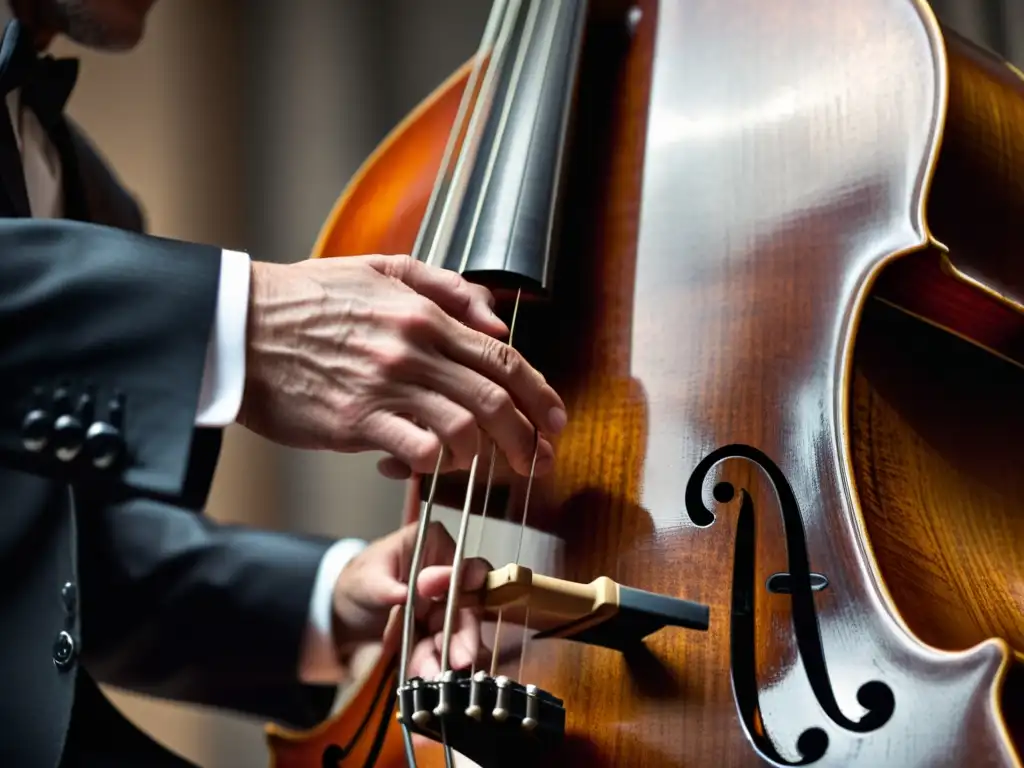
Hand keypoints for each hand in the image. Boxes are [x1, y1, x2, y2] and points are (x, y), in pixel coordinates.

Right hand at [237, 255, 566, 477]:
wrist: (240, 326)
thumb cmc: (307, 301)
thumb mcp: (381, 269)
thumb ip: (445, 287)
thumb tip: (495, 319)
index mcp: (425, 314)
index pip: (504, 357)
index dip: (540, 393)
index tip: (554, 420)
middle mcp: (415, 348)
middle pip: (496, 397)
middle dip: (528, 435)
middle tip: (538, 460)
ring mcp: (387, 385)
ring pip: (465, 427)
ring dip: (482, 455)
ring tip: (480, 468)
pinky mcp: (356, 421)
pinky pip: (417, 451)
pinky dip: (432, 466)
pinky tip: (422, 467)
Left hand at [332, 521, 490, 678]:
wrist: (341, 612)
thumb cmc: (356, 581)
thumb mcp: (367, 580)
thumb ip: (390, 585)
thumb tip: (412, 591)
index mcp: (434, 545)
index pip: (463, 564)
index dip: (471, 584)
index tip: (468, 605)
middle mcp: (446, 575)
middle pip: (467, 604)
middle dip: (463, 634)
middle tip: (461, 659)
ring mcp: (442, 605)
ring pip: (454, 632)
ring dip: (446, 655)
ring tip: (434, 676)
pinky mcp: (435, 631)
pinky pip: (438, 648)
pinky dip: (431, 663)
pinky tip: (423, 676)